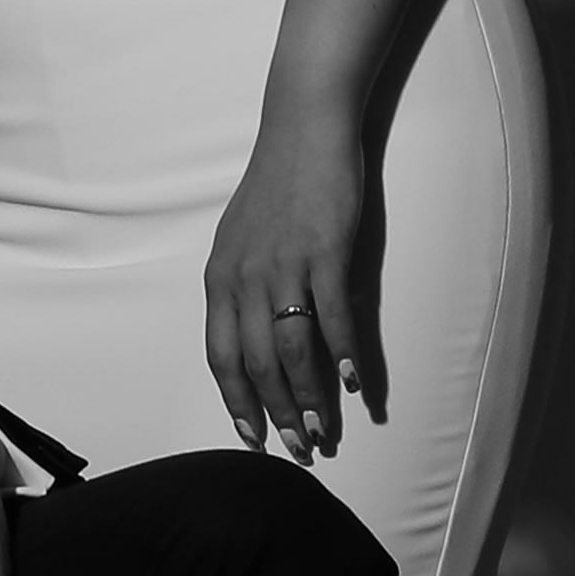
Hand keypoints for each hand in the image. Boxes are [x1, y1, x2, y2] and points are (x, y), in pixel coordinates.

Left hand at [203, 102, 384, 460]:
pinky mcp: (325, 252)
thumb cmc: (277, 186)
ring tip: (325, 429)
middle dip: (277, 414)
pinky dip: (344, 355)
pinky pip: (333, 317)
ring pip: (294, 350)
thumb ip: (247, 290)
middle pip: (257, 364)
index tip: (252, 437)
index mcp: (220, 279)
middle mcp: (246, 279)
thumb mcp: (243, 241)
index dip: (236, 402)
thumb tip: (263, 340)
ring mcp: (285, 266)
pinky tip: (354, 382)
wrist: (303, 128)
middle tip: (298, 448)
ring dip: (310, 397)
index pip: (220, 357)